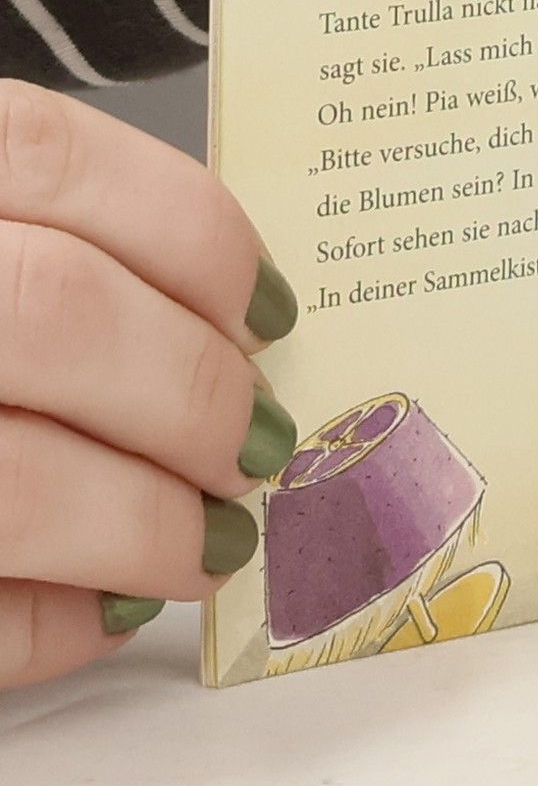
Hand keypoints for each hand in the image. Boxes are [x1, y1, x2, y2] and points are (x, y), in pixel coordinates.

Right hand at [0, 83, 297, 689]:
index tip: (264, 312)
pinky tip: (99, 614)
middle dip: (192, 393)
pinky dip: (45, 628)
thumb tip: (229, 330)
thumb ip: (30, 249)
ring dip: (144, 524)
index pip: (51, 157)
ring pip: (13, 480)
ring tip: (204, 543)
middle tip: (254, 445)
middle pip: (54, 312)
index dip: (192, 238)